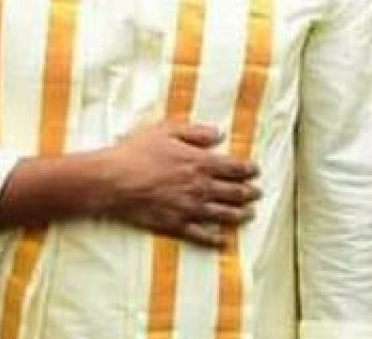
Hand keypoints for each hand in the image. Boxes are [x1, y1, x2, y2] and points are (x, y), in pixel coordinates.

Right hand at [96, 122, 259, 247]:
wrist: (113, 181)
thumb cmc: (137, 152)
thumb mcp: (166, 130)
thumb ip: (196, 132)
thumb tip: (219, 134)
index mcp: (200, 163)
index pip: (234, 168)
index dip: (248, 170)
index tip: (256, 171)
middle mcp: (200, 187)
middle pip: (234, 192)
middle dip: (249, 192)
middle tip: (257, 193)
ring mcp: (190, 209)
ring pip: (223, 214)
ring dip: (240, 214)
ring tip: (249, 214)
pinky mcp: (176, 225)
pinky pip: (202, 235)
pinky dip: (216, 239)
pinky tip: (224, 240)